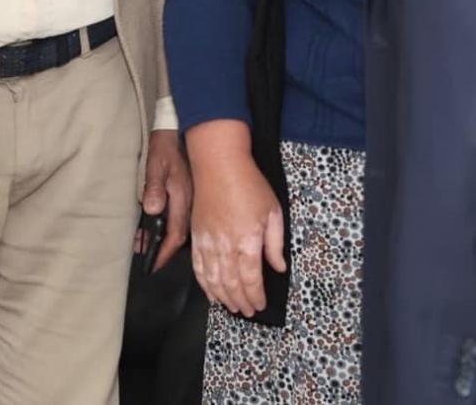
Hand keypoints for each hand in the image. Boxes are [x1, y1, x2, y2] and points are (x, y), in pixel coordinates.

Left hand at [137, 130, 191, 272]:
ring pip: (179, 228)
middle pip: (178, 236)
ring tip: (143, 241)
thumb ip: (155, 188)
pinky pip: (180, 218)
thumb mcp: (156, 165)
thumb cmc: (166, 147)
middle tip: (143, 254)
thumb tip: (152, 210)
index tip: (152, 265)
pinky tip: (154, 224)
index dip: (164, 253)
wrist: (179, 129)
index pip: (175, 236)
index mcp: (183, 199)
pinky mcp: (188, 195)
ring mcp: (191, 200)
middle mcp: (190, 204)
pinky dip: (167, 226)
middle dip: (161, 249)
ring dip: (163, 237)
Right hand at [186, 131, 284, 317]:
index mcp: (247, 242)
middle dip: (241, 302)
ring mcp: (208, 243)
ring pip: (213, 281)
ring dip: (223, 298)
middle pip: (231, 285)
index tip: (260, 304)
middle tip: (248, 311)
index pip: (251, 280)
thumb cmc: (249, 185)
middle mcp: (225, 247)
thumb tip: (278, 267)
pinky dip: (205, 285)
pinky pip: (198, 268)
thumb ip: (275, 244)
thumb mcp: (273, 212)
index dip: (255, 296)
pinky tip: (212, 294)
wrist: (219, 165)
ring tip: (232, 307)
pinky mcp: (196, 237)